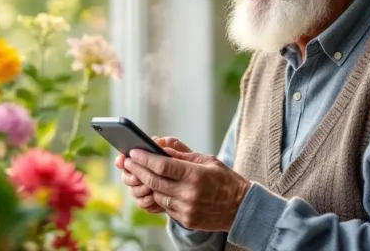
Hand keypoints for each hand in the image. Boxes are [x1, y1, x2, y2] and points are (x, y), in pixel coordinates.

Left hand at [124, 147, 250, 231]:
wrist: (242, 208)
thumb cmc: (225, 180)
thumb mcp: (207, 161)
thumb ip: (182, 156)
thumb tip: (160, 149)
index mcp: (195, 175)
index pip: (162, 165)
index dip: (144, 158)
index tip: (133, 152)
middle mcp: (189, 194)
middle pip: (154, 181)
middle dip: (138, 170)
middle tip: (127, 161)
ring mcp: (187, 209)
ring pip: (157, 195)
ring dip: (148, 184)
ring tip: (140, 173)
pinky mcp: (186, 220)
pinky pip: (166, 207)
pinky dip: (160, 196)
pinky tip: (158, 188)